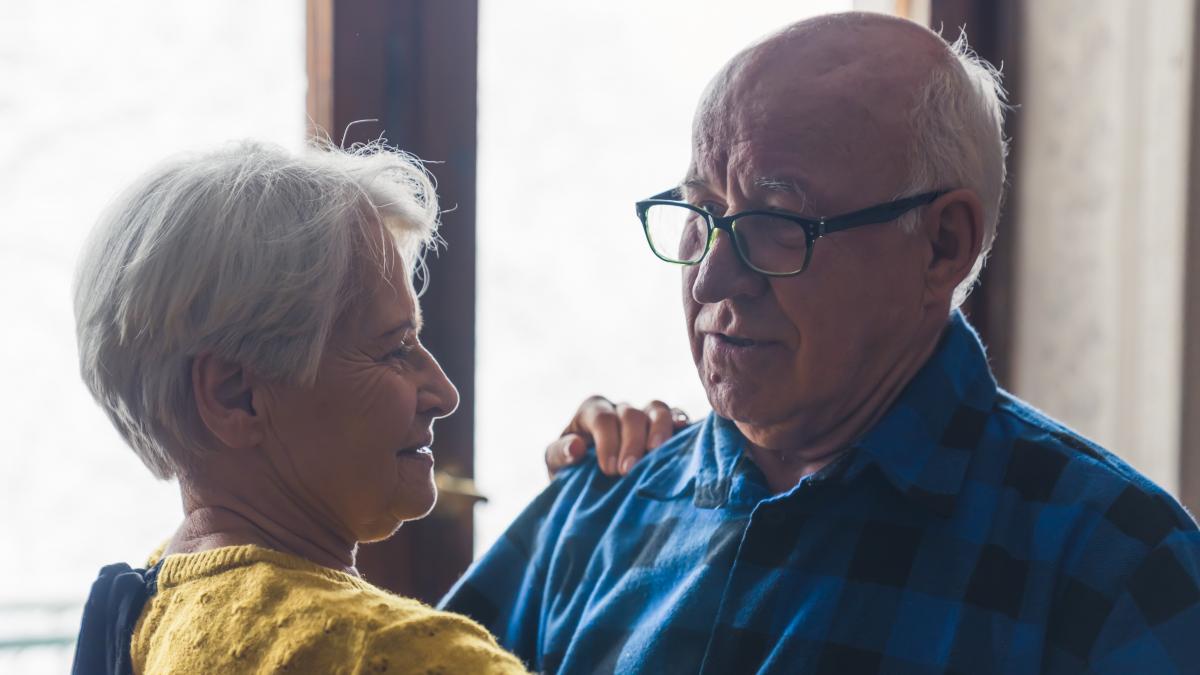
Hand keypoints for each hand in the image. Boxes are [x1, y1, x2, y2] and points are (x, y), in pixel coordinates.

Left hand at [545, 396, 689, 477]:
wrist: (592, 486)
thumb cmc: (572, 472)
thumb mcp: (557, 464)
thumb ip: (559, 454)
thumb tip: (576, 447)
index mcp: (592, 412)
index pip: (602, 417)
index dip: (607, 440)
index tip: (608, 469)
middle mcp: (620, 409)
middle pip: (631, 414)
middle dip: (631, 441)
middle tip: (628, 470)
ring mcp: (645, 416)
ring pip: (657, 409)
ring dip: (660, 429)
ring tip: (658, 451)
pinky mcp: (666, 428)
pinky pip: (677, 418)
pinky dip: (681, 423)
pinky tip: (684, 434)